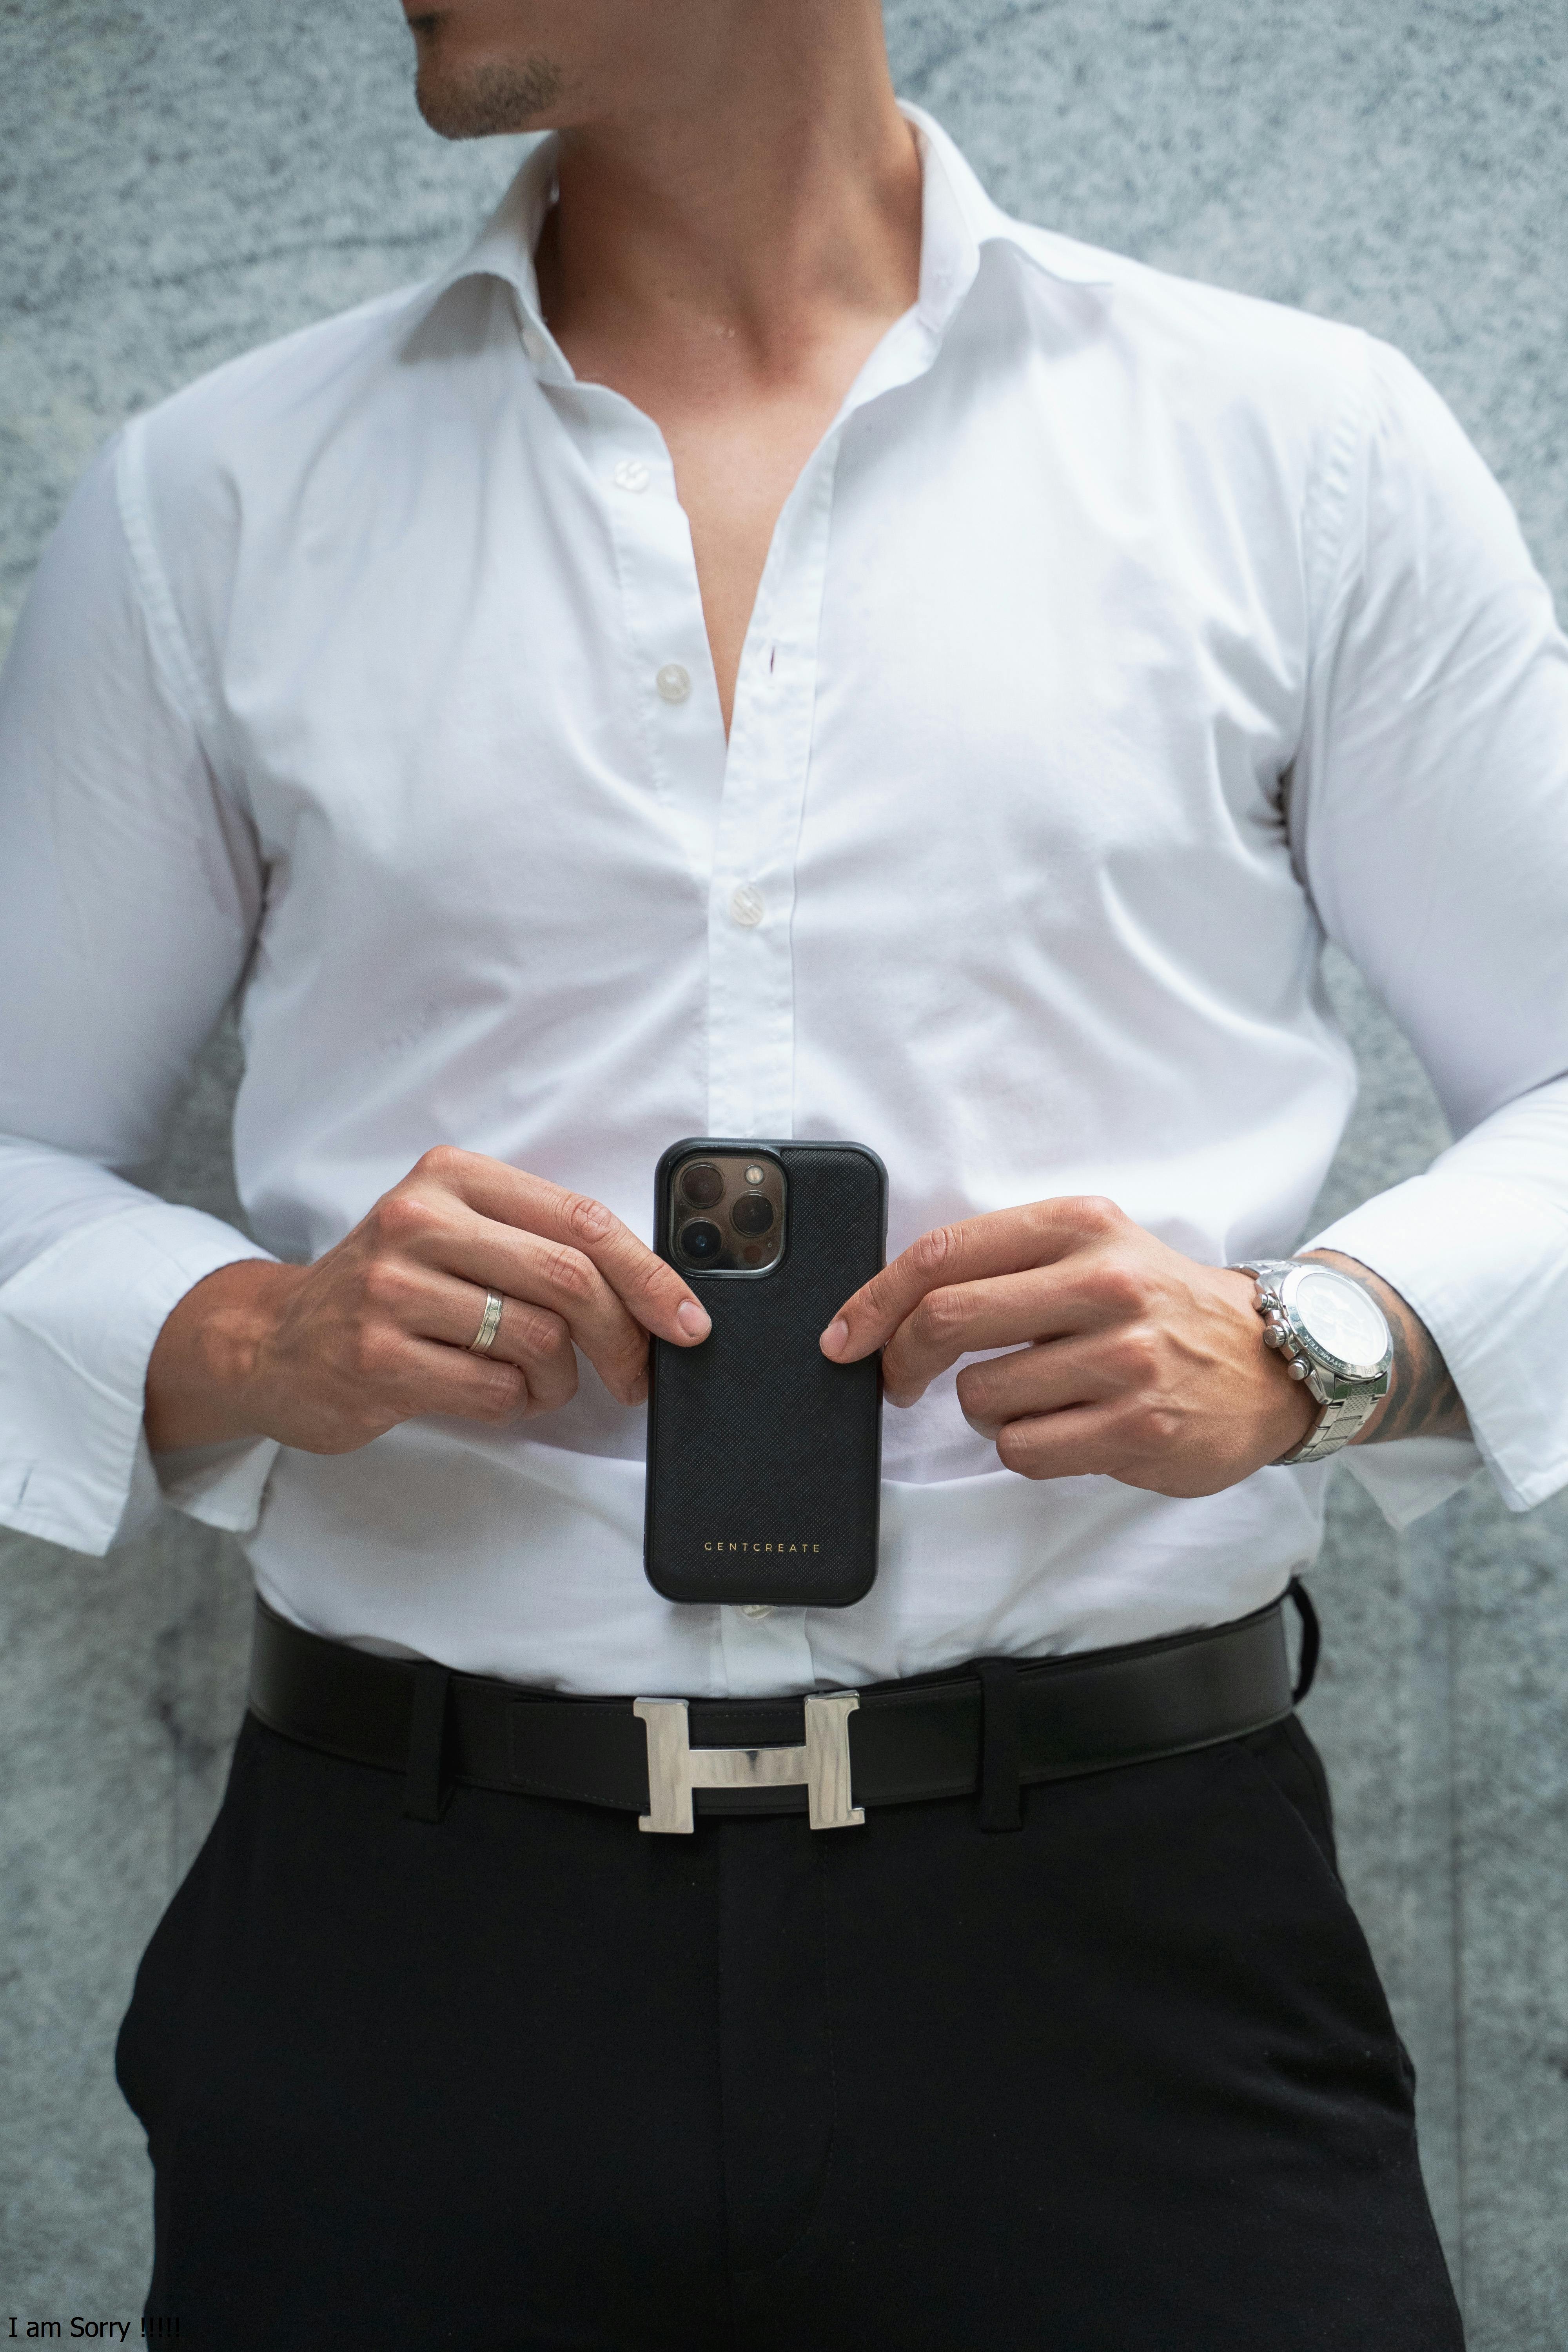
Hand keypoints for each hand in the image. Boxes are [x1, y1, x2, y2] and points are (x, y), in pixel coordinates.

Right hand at [144, 1148, 709, 1455]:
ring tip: (540, 1384)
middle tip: (636, 1376)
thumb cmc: (391, 1288)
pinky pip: (494, 1390)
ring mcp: (391, 1289)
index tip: (689, 1320)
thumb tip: (655, 1290)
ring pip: (537, 1341)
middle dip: (624, 1338)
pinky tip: (491, 1394)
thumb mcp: (458, 1235)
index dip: (650, 1275)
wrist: (275, 1340)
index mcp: (452, 1177)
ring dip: (561, 1381)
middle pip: (569, 1280)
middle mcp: (418, 1221)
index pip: (581, 1220)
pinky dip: (515, 1404)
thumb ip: (540, 1242)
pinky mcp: (376, 1357)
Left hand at [820, 1196, 1313, 1495]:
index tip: (843, 1335)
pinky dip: (1024, 1448)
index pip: (942, 1254)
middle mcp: (1103, 1283)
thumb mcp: (1092, 1247)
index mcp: (1079, 1225)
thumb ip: (1005, 1262)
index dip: (873, 1299)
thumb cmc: (1159, 1304)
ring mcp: (1124, 1358)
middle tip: (897, 1381)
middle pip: (946, 1321)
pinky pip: (1024, 1451)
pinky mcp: (1137, 1428)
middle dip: (899, 1361)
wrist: (1274, 1359)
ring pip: (982, 1398)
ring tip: (1035, 1397)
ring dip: (984, 1410)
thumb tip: (890, 1303)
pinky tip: (1067, 1428)